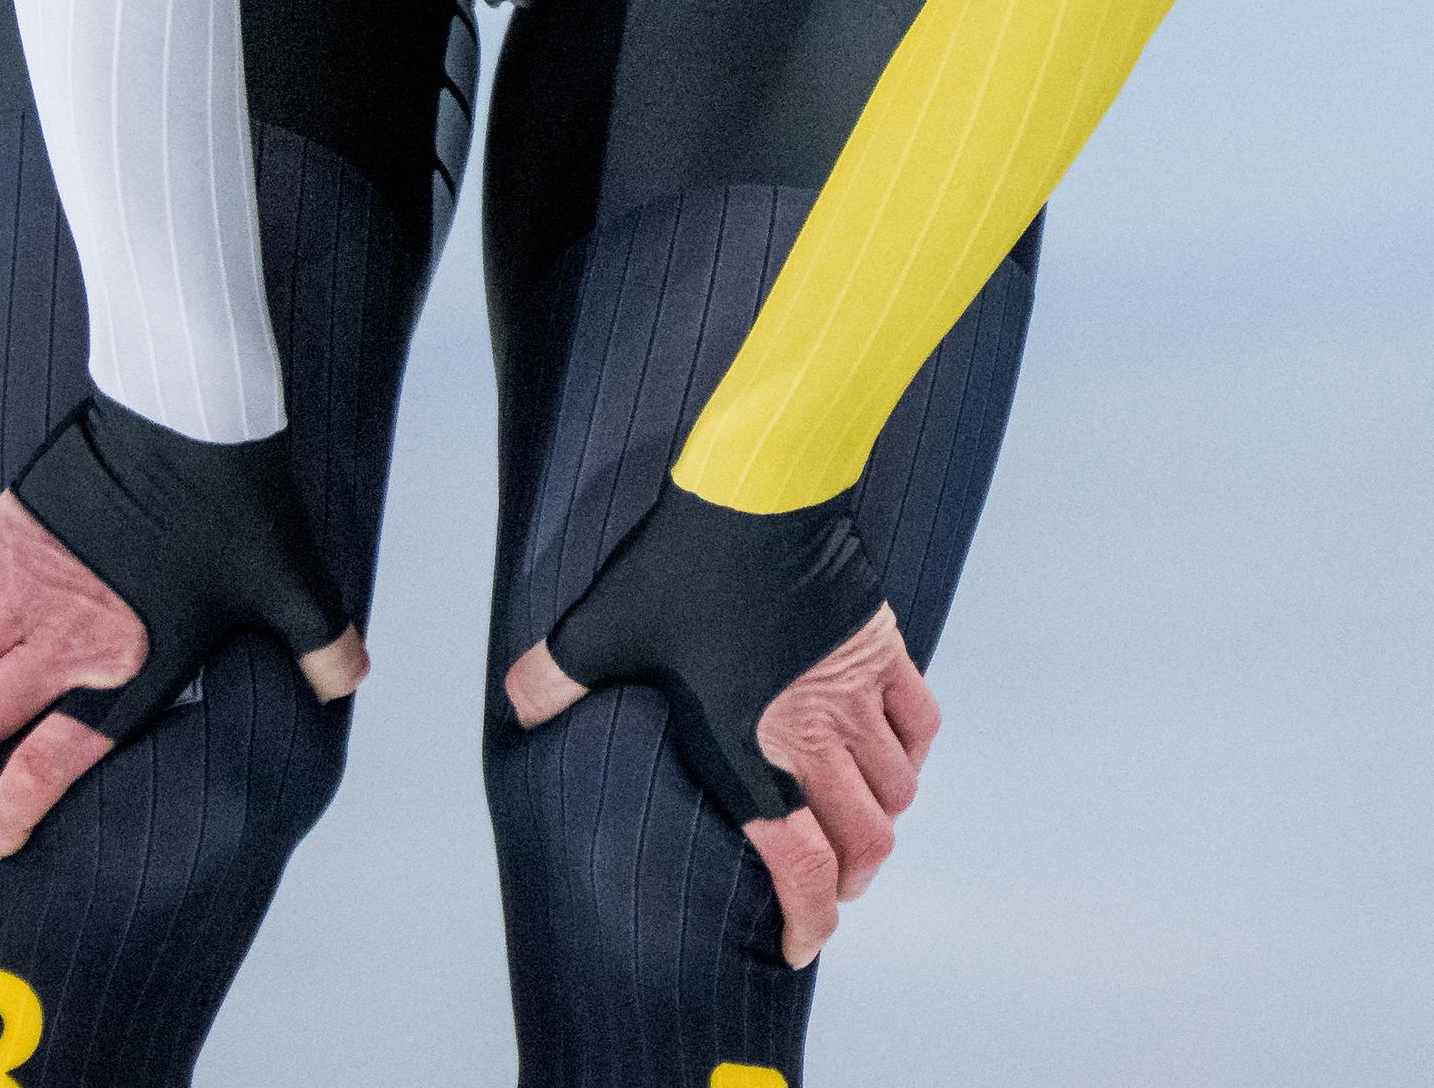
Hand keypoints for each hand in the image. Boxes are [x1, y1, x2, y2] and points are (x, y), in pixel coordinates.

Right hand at [0, 386, 369, 862]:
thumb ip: (322, 645)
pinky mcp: (6, 532)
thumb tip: (348, 683)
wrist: (194, 411)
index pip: (47, 766)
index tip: (0, 838)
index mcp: (128, 667)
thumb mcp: (294, 584)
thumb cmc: (242, 502)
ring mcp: (26, 584)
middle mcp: (64, 638)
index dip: (14, 814)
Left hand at [509, 602, 937, 967]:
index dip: (810, 919)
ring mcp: (859, 689)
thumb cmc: (685, 562)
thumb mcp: (607, 625)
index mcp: (753, 748)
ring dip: (879, 818)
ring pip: (896, 789)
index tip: (801, 943)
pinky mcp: (884, 645)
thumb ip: (557, 675)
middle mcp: (816, 733)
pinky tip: (886, 752)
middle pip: (867, 842)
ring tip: (853, 822)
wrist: (764, 490)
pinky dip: (908, 753)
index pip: (804, 864)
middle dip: (850, 881)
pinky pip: (919, 724)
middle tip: (828, 889)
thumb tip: (513, 706)